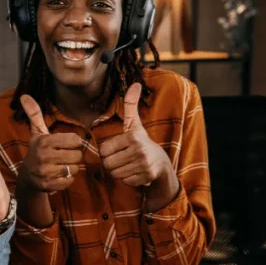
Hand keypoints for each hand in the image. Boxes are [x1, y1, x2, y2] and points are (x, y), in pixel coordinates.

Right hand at [18, 95, 84, 193]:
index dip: (74, 142)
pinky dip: (68, 179)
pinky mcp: (48, 185)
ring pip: (74, 168)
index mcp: (44, 141)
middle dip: (74, 156)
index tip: (66, 144)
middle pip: (77, 155)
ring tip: (62, 166)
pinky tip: (59, 176)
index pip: (75, 139)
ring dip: (71, 168)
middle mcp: (43, 156)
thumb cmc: (37, 151)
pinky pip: (69, 181)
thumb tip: (24, 95)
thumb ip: (34, 114)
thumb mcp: (37, 133)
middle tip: (65, 156)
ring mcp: (45, 172)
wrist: (27, 176)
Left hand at [99, 83, 178, 208]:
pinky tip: (136, 172)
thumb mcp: (135, 124)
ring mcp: (143, 164)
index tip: (118, 149)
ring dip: (120, 172)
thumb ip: (130, 105)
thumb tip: (135, 83)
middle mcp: (139, 149)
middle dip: (113, 164)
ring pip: (115, 174)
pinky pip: (125, 181)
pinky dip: (128, 179)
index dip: (108, 152)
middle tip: (123, 159)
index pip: (104, 150)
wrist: (161, 163)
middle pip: (108, 164)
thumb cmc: (142, 142)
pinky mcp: (146, 176)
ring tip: (130, 164)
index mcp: (132, 136)